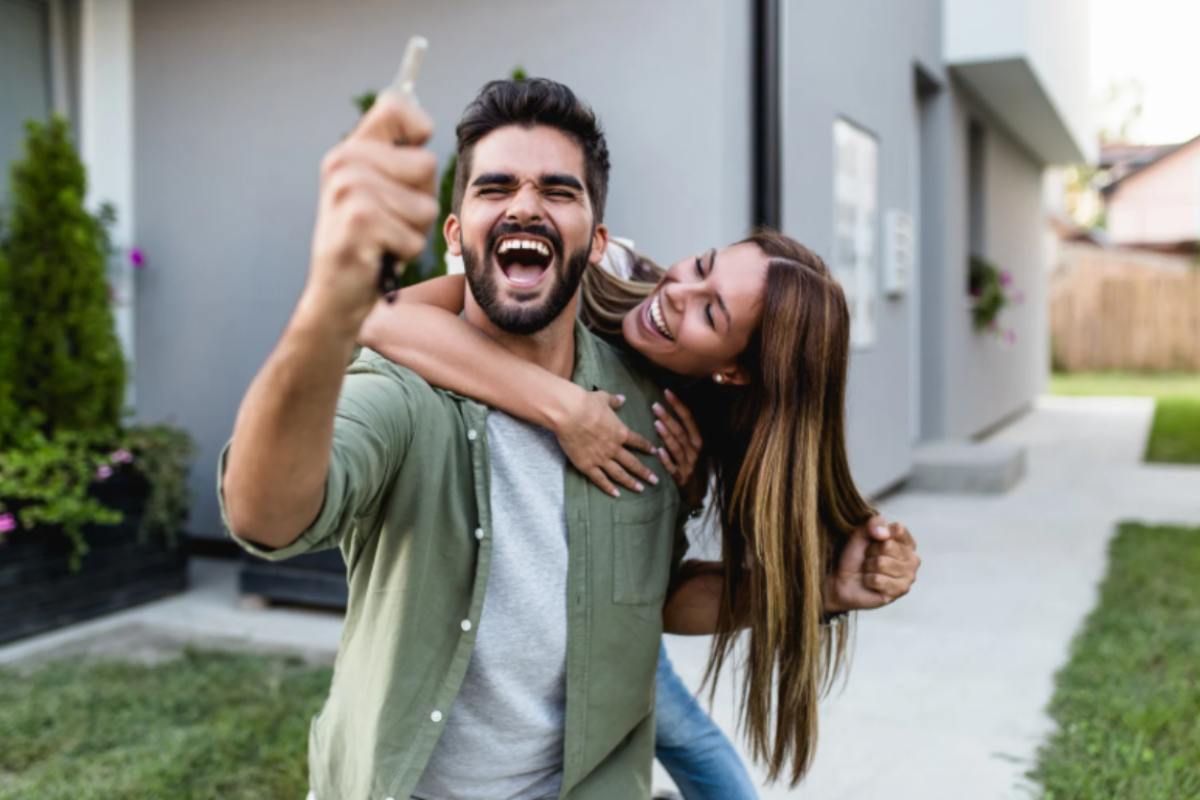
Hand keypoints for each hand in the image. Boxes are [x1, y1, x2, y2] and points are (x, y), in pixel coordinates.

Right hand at [303, 92, 438, 330]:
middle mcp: (343, 162)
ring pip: (425, 205)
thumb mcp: (378, 193)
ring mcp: (348, 189)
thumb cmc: (368, 245)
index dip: (419, 128)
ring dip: (413, 231)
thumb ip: (396, 159)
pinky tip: (378, 256)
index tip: (411, 161)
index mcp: (349, 151)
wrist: (335, 296)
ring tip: (383, 239)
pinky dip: (405, 252)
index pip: (396, 105)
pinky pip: (415, 235)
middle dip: (421, 200)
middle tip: (388, 221)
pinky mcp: (360, 220)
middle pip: (426, 164)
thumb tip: (423, 122)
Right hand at [554, 386, 658, 497]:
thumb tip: (622, 399)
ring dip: (631, 482)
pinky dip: (608, 488)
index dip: (647, 447)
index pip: (638, 442)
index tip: (655, 452)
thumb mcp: (603, 398)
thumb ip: (614, 401)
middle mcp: (614, 448)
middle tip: (655, 481)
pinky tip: (616, 494)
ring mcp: (601, 458)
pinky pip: (600, 479)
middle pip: (633, 463)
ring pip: (619, 474)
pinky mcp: (587, 465)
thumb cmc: (586, 403)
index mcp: (620, 432)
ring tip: (640, 489)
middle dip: (645, 472)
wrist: (569, 413)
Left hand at [652, 389, 701, 487]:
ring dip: (667, 435)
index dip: (678, 405)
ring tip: (656, 423)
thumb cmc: (690, 463)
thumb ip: (682, 429)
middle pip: (681, 431)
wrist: (696, 492)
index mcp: (698, 440)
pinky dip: (666, 459)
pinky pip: (673, 467)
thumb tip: (669, 407)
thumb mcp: (691, 446)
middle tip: (655, 406)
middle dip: (669, 418)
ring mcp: (688, 464)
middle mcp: (694, 451)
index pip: (689, 419)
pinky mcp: (680, 477)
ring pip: (677, 447)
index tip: (667, 392)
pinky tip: (658, 452)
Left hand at [825, 515, 919, 612]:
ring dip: (868, 566)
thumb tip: (884, 534)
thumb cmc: (856, 556)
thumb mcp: (862, 532)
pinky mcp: (900, 591)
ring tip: (869, 570)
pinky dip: (867, 579)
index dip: (878, 534)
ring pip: (881, 563)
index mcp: (907, 542)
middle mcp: (913, 559)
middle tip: (868, 558)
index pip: (898, 529)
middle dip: (871, 552)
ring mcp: (909, 577)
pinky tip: (870, 582)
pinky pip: (878, 579)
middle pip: (888, 546)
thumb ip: (874, 523)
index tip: (872, 541)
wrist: (844, 580)